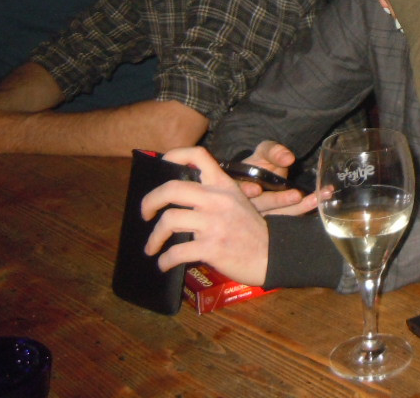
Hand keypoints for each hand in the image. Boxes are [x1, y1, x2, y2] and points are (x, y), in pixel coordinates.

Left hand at [141, 146, 268, 285]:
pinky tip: (165, 263)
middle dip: (149, 202)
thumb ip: (212, 195)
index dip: (175, 155)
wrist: (273, 253)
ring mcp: (214, 223)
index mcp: (224, 185)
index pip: (198, 156)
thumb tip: (177, 195)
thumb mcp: (237, 202)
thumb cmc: (250, 229)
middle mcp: (217, 200)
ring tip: (152, 247)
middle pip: (172, 189)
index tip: (162, 165)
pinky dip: (165, 260)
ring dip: (154, 237)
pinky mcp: (212, 247)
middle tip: (146, 213)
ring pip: (169, 220)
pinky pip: (176, 252)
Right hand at [239, 140, 315, 214]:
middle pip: (261, 206)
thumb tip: (288, 158)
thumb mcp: (264, 152)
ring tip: (316, 198)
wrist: (266, 175)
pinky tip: (320, 199)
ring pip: (279, 214)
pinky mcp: (278, 218)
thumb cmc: (261, 163)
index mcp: (239, 187)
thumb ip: (273, 152)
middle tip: (296, 195)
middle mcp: (249, 205)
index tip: (256, 189)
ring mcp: (264, 215)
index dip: (245, 190)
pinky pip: (291, 216)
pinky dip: (306, 208)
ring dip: (299, 207)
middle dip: (279, 201)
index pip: (238, 191)